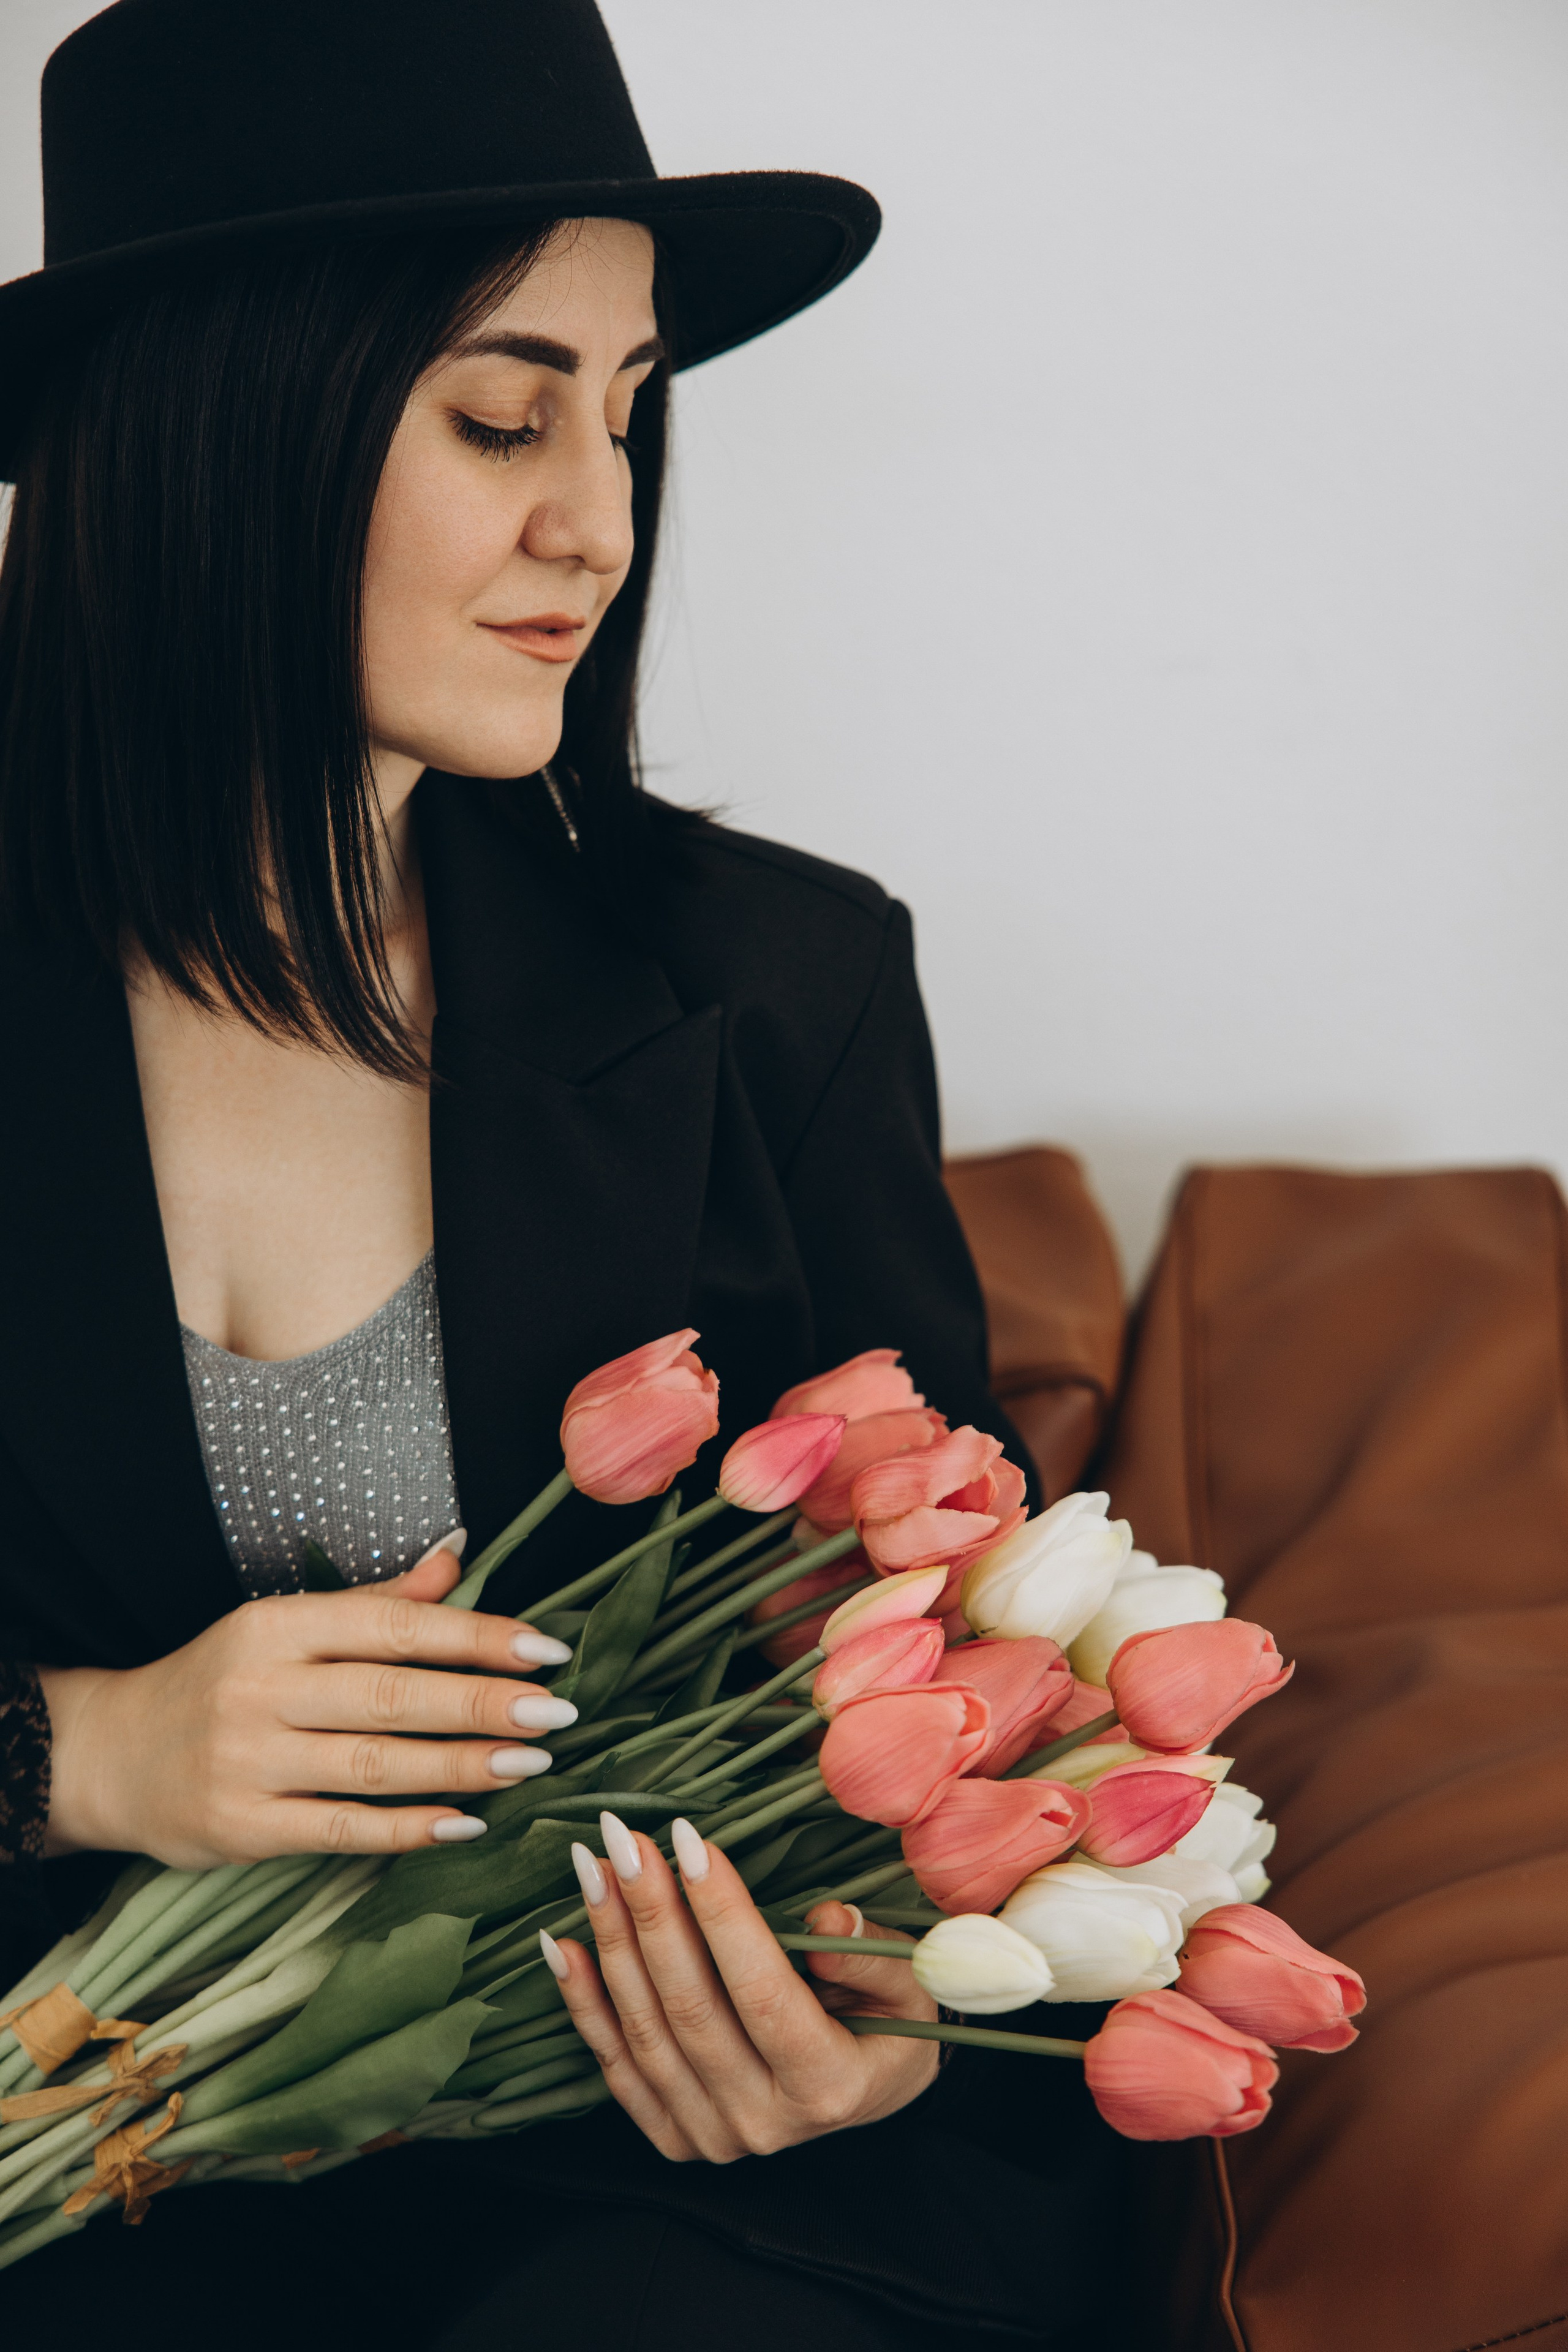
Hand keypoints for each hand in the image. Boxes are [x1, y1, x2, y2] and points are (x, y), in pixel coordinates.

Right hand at [36, 1546, 575, 1865]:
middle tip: (557, 1712)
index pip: (396, 1626)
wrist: (107, 1756)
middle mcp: (262, 1688)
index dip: (477, 1636)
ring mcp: (249, 1761)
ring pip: (376, 1764)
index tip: (547, 1649)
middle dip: (485, 1704)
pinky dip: (409, 1828)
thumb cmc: (218, 1682)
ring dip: (462, 1765)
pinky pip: (343, 1828)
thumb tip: (456, 1558)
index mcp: (278, 1626)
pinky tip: (467, 1821)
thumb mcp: (284, 1626)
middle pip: (395, 1695)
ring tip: (531, 1763)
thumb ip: (374, 1601)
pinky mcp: (243, 1827)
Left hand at [546, 1812, 939, 2160]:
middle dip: (652, 1912)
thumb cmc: (889, 2023)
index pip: (761, 1991)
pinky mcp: (674, 2137)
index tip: (691, 1839)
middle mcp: (764, 2122)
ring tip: (592, 1867)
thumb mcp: (908, 1983)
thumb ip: (871, 1955)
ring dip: (612, 1943)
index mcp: (828, 2086)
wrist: (867, 2093)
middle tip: (625, 1837)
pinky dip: (583, 2004)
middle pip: (691, 2007)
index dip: (723, 1914)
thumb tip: (824, 1923)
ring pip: (646, 2031)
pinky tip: (560, 1944)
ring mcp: (712, 2137)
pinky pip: (616, 2067)